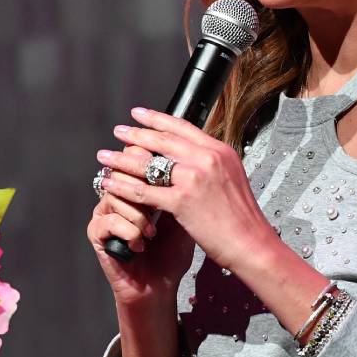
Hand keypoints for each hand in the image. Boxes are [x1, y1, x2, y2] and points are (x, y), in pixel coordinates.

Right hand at [87, 144, 193, 308]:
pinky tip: (140, 245)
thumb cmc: (173, 251)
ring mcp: (105, 211)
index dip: (152, 160)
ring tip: (151, 232)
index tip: (171, 174)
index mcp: (139, 184)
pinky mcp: (96, 232)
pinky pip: (110, 220)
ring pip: (116, 194)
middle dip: (144, 186)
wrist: (159, 286)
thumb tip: (190, 159)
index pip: (138, 154)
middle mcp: (119, 193)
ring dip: (139, 215)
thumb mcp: (184, 214)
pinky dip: (130, 232)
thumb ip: (182, 186)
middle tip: (159, 205)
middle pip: (123, 168)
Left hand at [95, 107, 275, 274]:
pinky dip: (121, 186)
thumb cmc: (242, 218)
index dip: (157, 119)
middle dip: (135, 134)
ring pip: (148, 163)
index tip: (139, 114)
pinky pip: (143, 190)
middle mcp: (206, 158)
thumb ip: (211, 164)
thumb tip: (190, 157)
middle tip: (118, 132)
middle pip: (162, 140)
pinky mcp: (181, 201)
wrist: (251, 243)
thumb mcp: (231, 178)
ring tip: (104, 156)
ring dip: (121, 158)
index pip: (182, 127)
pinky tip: (108, 183)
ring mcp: (193, 178)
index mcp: (219, 150)